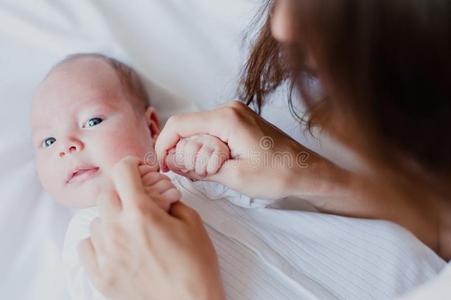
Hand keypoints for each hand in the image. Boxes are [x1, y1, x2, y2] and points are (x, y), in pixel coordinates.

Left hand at [78, 157, 224, 299]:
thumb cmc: (195, 267)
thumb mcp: (193, 223)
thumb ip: (171, 201)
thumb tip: (159, 195)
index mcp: (141, 213)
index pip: (123, 172)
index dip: (131, 164)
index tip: (137, 168)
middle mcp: (117, 230)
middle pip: (105, 195)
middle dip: (121, 191)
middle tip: (136, 200)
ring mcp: (105, 254)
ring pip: (95, 221)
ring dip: (110, 218)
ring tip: (128, 228)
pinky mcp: (100, 275)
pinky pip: (86, 246)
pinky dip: (98, 241)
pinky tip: (115, 245)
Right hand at [156, 101, 322, 199]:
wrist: (308, 170)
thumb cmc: (278, 174)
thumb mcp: (234, 177)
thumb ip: (200, 168)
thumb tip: (174, 163)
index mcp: (227, 118)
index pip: (179, 124)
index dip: (164, 145)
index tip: (163, 166)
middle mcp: (229, 109)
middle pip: (188, 126)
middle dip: (183, 151)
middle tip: (194, 175)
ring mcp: (236, 113)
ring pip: (199, 130)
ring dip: (196, 151)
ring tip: (209, 173)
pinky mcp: (241, 121)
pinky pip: (213, 131)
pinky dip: (208, 148)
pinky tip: (218, 165)